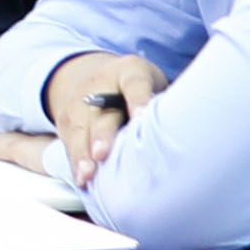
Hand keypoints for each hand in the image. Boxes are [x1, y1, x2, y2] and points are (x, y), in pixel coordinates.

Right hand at [40, 51, 171, 178]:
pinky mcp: (65, 120)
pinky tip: (81, 178)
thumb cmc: (139, 90)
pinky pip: (69, 142)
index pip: (134, 84)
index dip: (138, 100)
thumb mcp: (153, 85)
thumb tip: (184, 133)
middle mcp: (100, 84)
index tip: (142, 117)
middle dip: (102, 133)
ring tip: (87, 173)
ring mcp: (78, 101)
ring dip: (83, 153)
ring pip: (79, 128)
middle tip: (102, 153)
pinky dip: (75, 161)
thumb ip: (162, 105)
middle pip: (101, 111)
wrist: (98, 79)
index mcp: (129, 71)